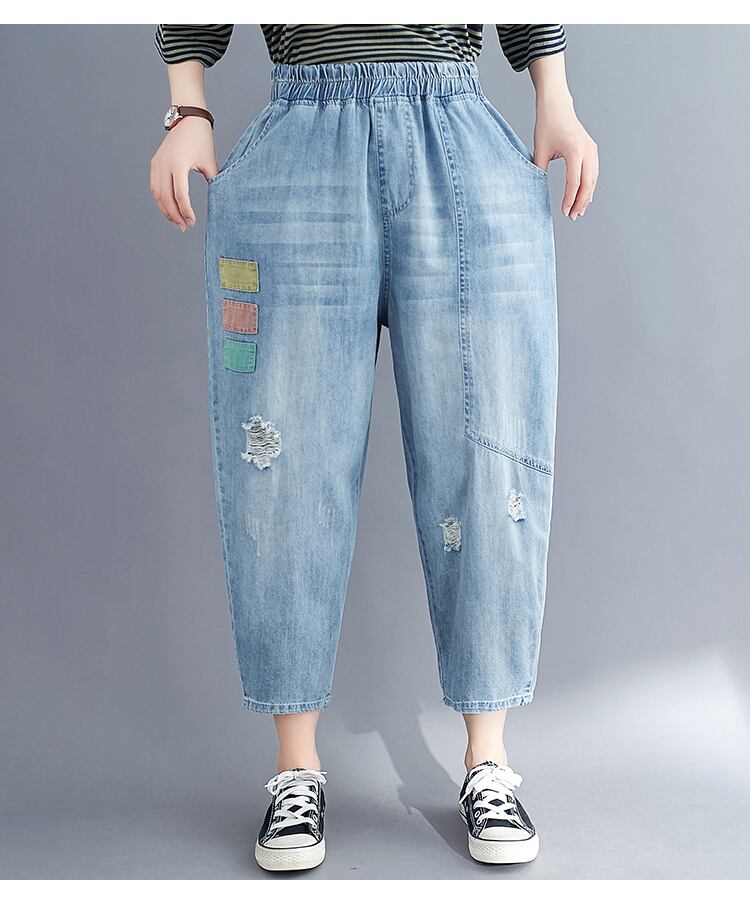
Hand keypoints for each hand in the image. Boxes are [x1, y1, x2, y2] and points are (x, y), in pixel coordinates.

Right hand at [150, 117, 219, 230]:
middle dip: (174, 215)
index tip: (192, 222)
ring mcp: (157, 163)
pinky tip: (169, 209)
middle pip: (166, 197)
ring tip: (176, 222)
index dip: (186, 212)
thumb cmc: (202, 139)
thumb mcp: (210, 161)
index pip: (180, 195)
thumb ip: (214, 181)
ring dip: (166, 210)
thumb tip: (219, 201)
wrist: (188, 118)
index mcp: (178, 164)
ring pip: (157, 194)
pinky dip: (161, 200)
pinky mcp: (155, 163)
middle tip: (184, 227)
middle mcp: (164, 164)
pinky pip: (155, 186)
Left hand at [532, 93, 597, 220]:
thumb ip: (539, 171)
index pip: (574, 182)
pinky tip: (584, 198)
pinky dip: (590, 186)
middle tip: (573, 217)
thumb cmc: (547, 125)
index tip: (564, 212)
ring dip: (586, 197)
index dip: (569, 200)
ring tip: (579, 211)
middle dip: (580, 203)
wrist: (557, 106)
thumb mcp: (540, 150)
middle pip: (587, 183)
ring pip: (593, 179)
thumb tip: (537, 192)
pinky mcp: (592, 149)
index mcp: (574, 150)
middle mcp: (587, 150)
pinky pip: (593, 172)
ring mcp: (592, 149)